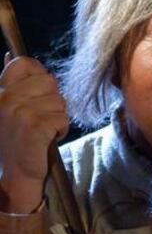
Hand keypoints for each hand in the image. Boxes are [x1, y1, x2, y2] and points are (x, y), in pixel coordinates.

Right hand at [0, 54, 68, 212]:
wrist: (13, 177)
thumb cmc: (14, 143)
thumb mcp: (7, 109)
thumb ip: (11, 83)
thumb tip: (10, 55)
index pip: (24, 64)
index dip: (40, 75)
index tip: (41, 94)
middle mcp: (6, 98)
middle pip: (49, 81)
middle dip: (52, 101)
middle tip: (41, 119)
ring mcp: (19, 111)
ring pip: (59, 101)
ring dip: (57, 117)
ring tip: (43, 131)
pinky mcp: (34, 126)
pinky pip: (63, 118)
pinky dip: (61, 130)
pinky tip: (48, 139)